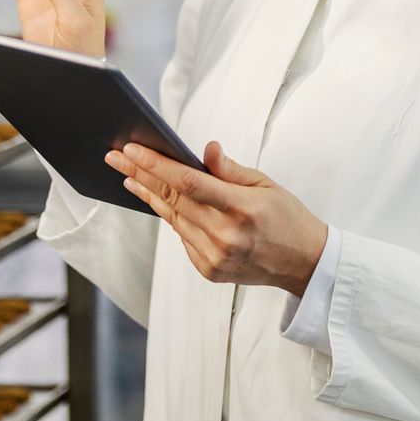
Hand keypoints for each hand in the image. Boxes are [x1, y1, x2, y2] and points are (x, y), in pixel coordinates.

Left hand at [105, 141, 328, 295]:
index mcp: (242, 209)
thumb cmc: (287, 217)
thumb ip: (230, 169)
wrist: (304, 262)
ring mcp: (215, 257)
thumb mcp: (266, 184)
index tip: (132, 150)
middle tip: (115, 158)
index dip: (156, 165)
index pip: (188, 183)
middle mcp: (226, 236)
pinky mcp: (210, 270)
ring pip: (172, 219)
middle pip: (172, 199)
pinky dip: (172, 218)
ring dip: (148, 195)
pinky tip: (159, 201)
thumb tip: (205, 149)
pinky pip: (183, 238)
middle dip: (140, 175)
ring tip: (128, 176)